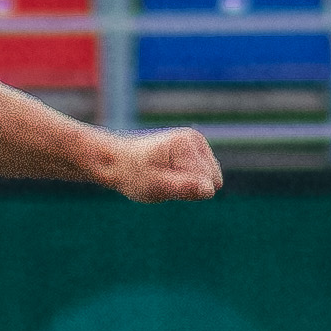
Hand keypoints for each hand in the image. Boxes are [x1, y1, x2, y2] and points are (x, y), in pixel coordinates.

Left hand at [96, 126, 222, 201]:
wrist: (118, 163)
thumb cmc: (133, 175)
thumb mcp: (156, 186)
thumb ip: (183, 188)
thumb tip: (209, 190)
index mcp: (186, 143)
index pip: (206, 182)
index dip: (186, 189)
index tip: (163, 181)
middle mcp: (195, 139)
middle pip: (212, 179)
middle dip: (189, 186)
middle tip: (163, 181)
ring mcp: (197, 144)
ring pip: (209, 179)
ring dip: (188, 184)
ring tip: (165, 178)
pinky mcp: (196, 152)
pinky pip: (203, 177)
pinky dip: (187, 181)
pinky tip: (169, 174)